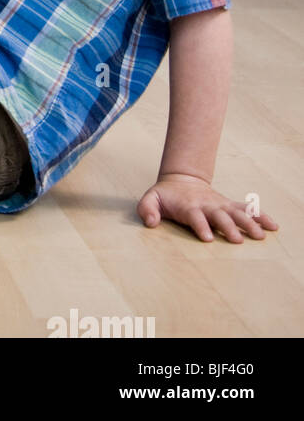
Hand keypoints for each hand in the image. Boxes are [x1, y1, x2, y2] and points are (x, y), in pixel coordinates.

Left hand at [137, 173, 278, 242]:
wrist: (182, 180)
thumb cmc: (166, 195)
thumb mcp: (151, 198)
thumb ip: (147, 209)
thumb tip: (150, 223)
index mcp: (189, 207)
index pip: (195, 217)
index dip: (200, 226)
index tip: (207, 238)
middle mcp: (208, 206)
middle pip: (220, 216)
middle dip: (228, 227)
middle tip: (236, 240)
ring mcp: (221, 205)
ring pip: (237, 213)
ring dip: (248, 223)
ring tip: (260, 235)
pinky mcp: (229, 206)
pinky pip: (247, 210)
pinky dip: (260, 216)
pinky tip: (273, 225)